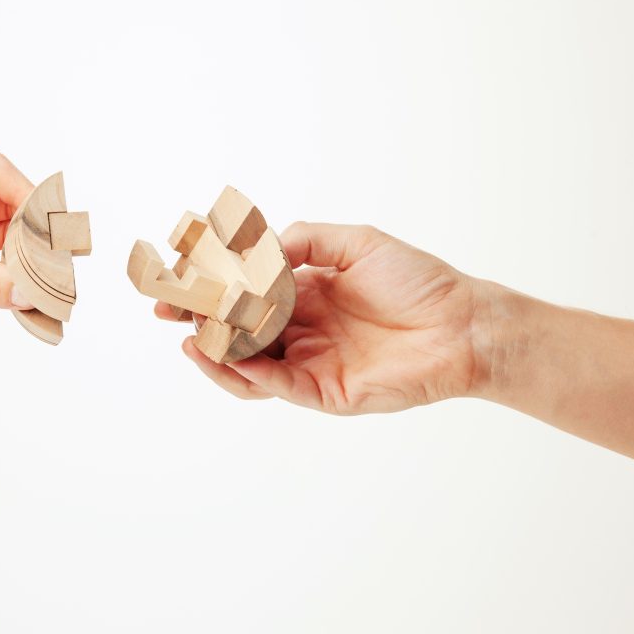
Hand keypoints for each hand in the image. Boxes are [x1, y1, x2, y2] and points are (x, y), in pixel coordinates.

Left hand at [0, 152, 34, 373]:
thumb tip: (32, 290)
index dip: (23, 189)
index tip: (45, 220)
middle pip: (6, 204)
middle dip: (33, 225)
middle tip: (59, 251)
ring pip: (8, 239)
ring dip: (30, 255)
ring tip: (52, 276)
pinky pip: (2, 272)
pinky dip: (20, 281)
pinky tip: (35, 295)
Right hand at [157, 222, 488, 413]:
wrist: (464, 324)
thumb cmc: (417, 281)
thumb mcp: (354, 243)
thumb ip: (302, 241)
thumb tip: (255, 244)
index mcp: (305, 295)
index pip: (245, 294)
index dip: (210, 288)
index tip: (178, 278)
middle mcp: (301, 331)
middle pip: (238, 332)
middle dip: (200, 322)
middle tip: (169, 311)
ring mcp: (310, 364)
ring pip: (249, 366)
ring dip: (216, 354)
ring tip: (192, 339)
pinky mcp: (324, 392)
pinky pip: (277, 386)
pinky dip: (248, 374)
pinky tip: (227, 356)